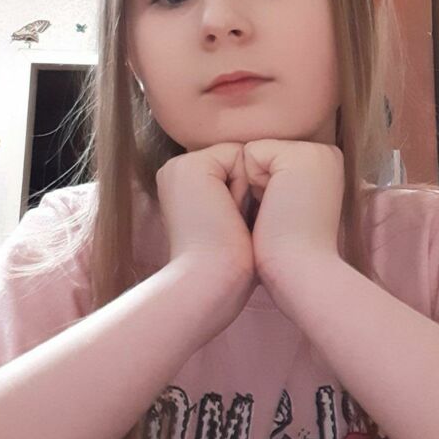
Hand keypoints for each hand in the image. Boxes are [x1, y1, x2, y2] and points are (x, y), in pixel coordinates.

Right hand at [155, 142, 256, 336]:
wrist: (210, 282)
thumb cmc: (228, 268)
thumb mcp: (233, 224)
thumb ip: (238, 199)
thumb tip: (260, 187)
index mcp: (183, 187)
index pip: (233, 171)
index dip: (247, 197)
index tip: (233, 231)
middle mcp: (178, 173)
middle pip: (237, 163)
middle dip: (248, 191)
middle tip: (231, 228)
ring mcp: (181, 166)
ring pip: (240, 159)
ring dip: (247, 190)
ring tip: (230, 223)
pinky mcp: (192, 165)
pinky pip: (239, 155)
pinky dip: (244, 185)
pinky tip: (229, 212)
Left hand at [241, 139, 344, 286]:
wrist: (301, 271)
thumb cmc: (291, 250)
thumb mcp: (290, 205)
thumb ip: (282, 182)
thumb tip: (263, 176)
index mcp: (327, 165)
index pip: (272, 159)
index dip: (265, 189)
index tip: (286, 216)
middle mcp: (327, 153)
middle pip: (263, 154)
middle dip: (259, 185)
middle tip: (280, 217)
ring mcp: (315, 151)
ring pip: (255, 154)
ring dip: (254, 186)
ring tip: (277, 213)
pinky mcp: (297, 156)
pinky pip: (249, 153)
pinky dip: (249, 183)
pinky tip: (271, 206)